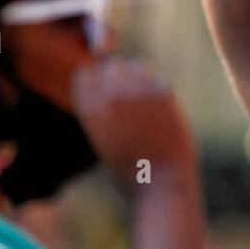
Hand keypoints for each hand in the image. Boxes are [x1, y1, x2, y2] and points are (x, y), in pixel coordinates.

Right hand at [71, 59, 196, 192]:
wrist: (162, 182)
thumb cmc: (130, 170)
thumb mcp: (102, 138)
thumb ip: (104, 110)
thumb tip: (112, 83)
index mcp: (90, 108)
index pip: (84, 73)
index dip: (94, 82)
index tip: (103, 97)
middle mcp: (112, 94)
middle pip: (111, 65)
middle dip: (117, 78)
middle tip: (129, 102)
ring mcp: (139, 91)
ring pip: (136, 66)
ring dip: (138, 79)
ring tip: (144, 105)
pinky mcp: (165, 92)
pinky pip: (157, 79)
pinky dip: (159, 90)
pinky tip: (161, 112)